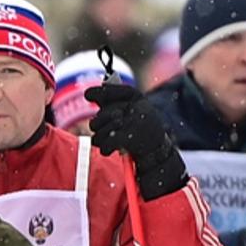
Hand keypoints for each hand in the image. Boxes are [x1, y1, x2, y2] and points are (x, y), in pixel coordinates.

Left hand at [84, 84, 187, 198]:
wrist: (158, 154)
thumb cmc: (140, 131)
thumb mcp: (132, 113)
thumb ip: (113, 103)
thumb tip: (88, 94)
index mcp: (137, 99)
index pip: (111, 91)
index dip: (99, 92)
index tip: (88, 95)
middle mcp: (136, 107)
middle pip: (102, 113)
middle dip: (98, 123)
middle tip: (104, 129)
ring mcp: (132, 122)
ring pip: (99, 128)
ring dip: (99, 138)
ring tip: (108, 141)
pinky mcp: (128, 138)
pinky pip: (104, 142)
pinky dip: (105, 148)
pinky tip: (110, 150)